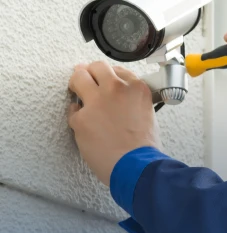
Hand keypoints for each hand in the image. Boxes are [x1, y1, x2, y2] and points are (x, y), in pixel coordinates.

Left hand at [67, 62, 159, 185]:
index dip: (110, 75)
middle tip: (86, 77)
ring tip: (75, 88)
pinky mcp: (81, 118)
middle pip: (97, 67)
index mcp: (136, 88)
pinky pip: (72, 110)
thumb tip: (121, 99)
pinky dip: (76, 115)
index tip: (106, 80)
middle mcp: (117, 89)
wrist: (136, 165)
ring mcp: (97, 102)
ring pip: (78, 77)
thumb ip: (133, 99)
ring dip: (76, 82)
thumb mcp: (148, 113)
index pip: (118, 70)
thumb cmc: (144, 146)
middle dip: (90, 71)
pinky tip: (82, 122)